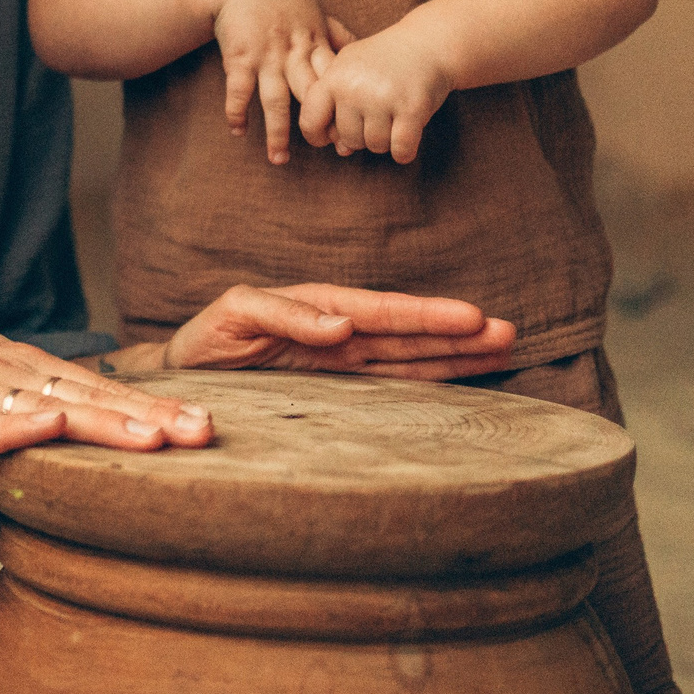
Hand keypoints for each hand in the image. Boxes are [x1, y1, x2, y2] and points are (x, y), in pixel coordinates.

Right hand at [0, 328, 213, 458]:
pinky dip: (25, 425)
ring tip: (161, 438)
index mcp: (16, 361)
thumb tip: (64, 415)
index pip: (94, 384)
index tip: (201, 419)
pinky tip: (59, 428)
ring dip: (108, 421)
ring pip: (53, 407)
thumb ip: (19, 394)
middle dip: (153, 414)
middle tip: (207, 431)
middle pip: (90, 393)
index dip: (149, 403)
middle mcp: (6, 368)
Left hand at [158, 283, 516, 379]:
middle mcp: (339, 332)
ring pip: (408, 355)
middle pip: (407, 333)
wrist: (184, 372)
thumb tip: (340, 327)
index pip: (382, 312)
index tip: (472, 317)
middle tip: (509, 332)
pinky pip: (391, 379)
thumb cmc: (207, 339)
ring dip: (453, 353)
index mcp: (318, 308)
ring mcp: (342, 359)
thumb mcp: (235, 314)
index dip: (426, 316)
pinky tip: (462, 375)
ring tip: (502, 347)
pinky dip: (428, 376)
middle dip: (457, 333)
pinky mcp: (337, 385)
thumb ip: (285, 317)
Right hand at [209, 0, 341, 164]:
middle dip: (319, 124)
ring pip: (275, 100)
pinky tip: (238, 131)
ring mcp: (266, 56)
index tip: (353, 129)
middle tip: (329, 151)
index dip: (344, 105)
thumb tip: (363, 52)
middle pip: (311, 95)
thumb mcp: (313, 12)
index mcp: (314, 43)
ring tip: (279, 159)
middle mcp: (293, 52)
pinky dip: (237, 112)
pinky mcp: (239, 56)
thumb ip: (336, 35)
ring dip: (277, 132)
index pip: (334, 80)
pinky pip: (238, 90)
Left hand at [299, 18, 453, 163]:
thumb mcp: (350, 69)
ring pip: (375, 146)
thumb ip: (338, 107)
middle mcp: (354, 88)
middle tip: (379, 116)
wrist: (428, 42)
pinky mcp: (411, 108)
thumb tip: (341, 151)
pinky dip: (405, 151)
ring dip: (387, 141)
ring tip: (395, 118)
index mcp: (333, 77)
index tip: (335, 137)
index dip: (319, 136)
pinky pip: (401, 149)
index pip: (310, 121)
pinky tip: (409, 136)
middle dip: (364, 135)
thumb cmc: (385, 61)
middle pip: (349, 139)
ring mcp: (382, 98)